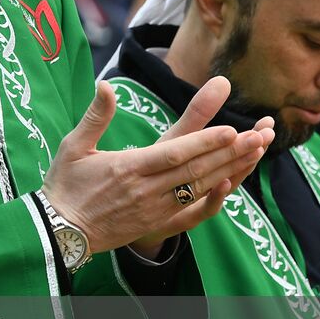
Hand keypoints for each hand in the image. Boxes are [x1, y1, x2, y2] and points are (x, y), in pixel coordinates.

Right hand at [43, 79, 272, 254]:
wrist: (60, 233)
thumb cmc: (65, 186)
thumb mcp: (73, 147)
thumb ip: (95, 116)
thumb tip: (106, 85)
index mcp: (127, 169)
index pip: (173, 154)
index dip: (204, 143)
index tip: (231, 130)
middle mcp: (146, 191)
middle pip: (195, 171)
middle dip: (230, 152)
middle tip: (259, 136)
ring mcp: (154, 210)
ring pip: (199, 188)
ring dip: (230, 170)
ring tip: (256, 152)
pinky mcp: (157, 224)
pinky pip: (192, 212)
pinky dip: (214, 199)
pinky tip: (231, 185)